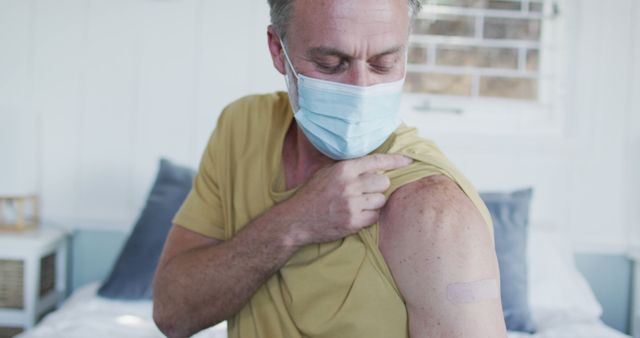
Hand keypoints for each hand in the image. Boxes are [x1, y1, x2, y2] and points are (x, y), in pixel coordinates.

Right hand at [283, 154, 412, 245]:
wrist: (296, 219)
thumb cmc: (313, 193)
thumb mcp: (326, 171)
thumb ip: (348, 165)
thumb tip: (373, 160)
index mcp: (343, 169)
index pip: (377, 161)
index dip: (395, 161)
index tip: (409, 161)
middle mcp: (349, 185)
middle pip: (383, 182)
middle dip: (378, 187)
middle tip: (366, 191)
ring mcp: (351, 204)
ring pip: (381, 200)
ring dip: (374, 202)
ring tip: (359, 204)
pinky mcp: (353, 222)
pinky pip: (375, 216)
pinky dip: (370, 216)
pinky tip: (357, 214)